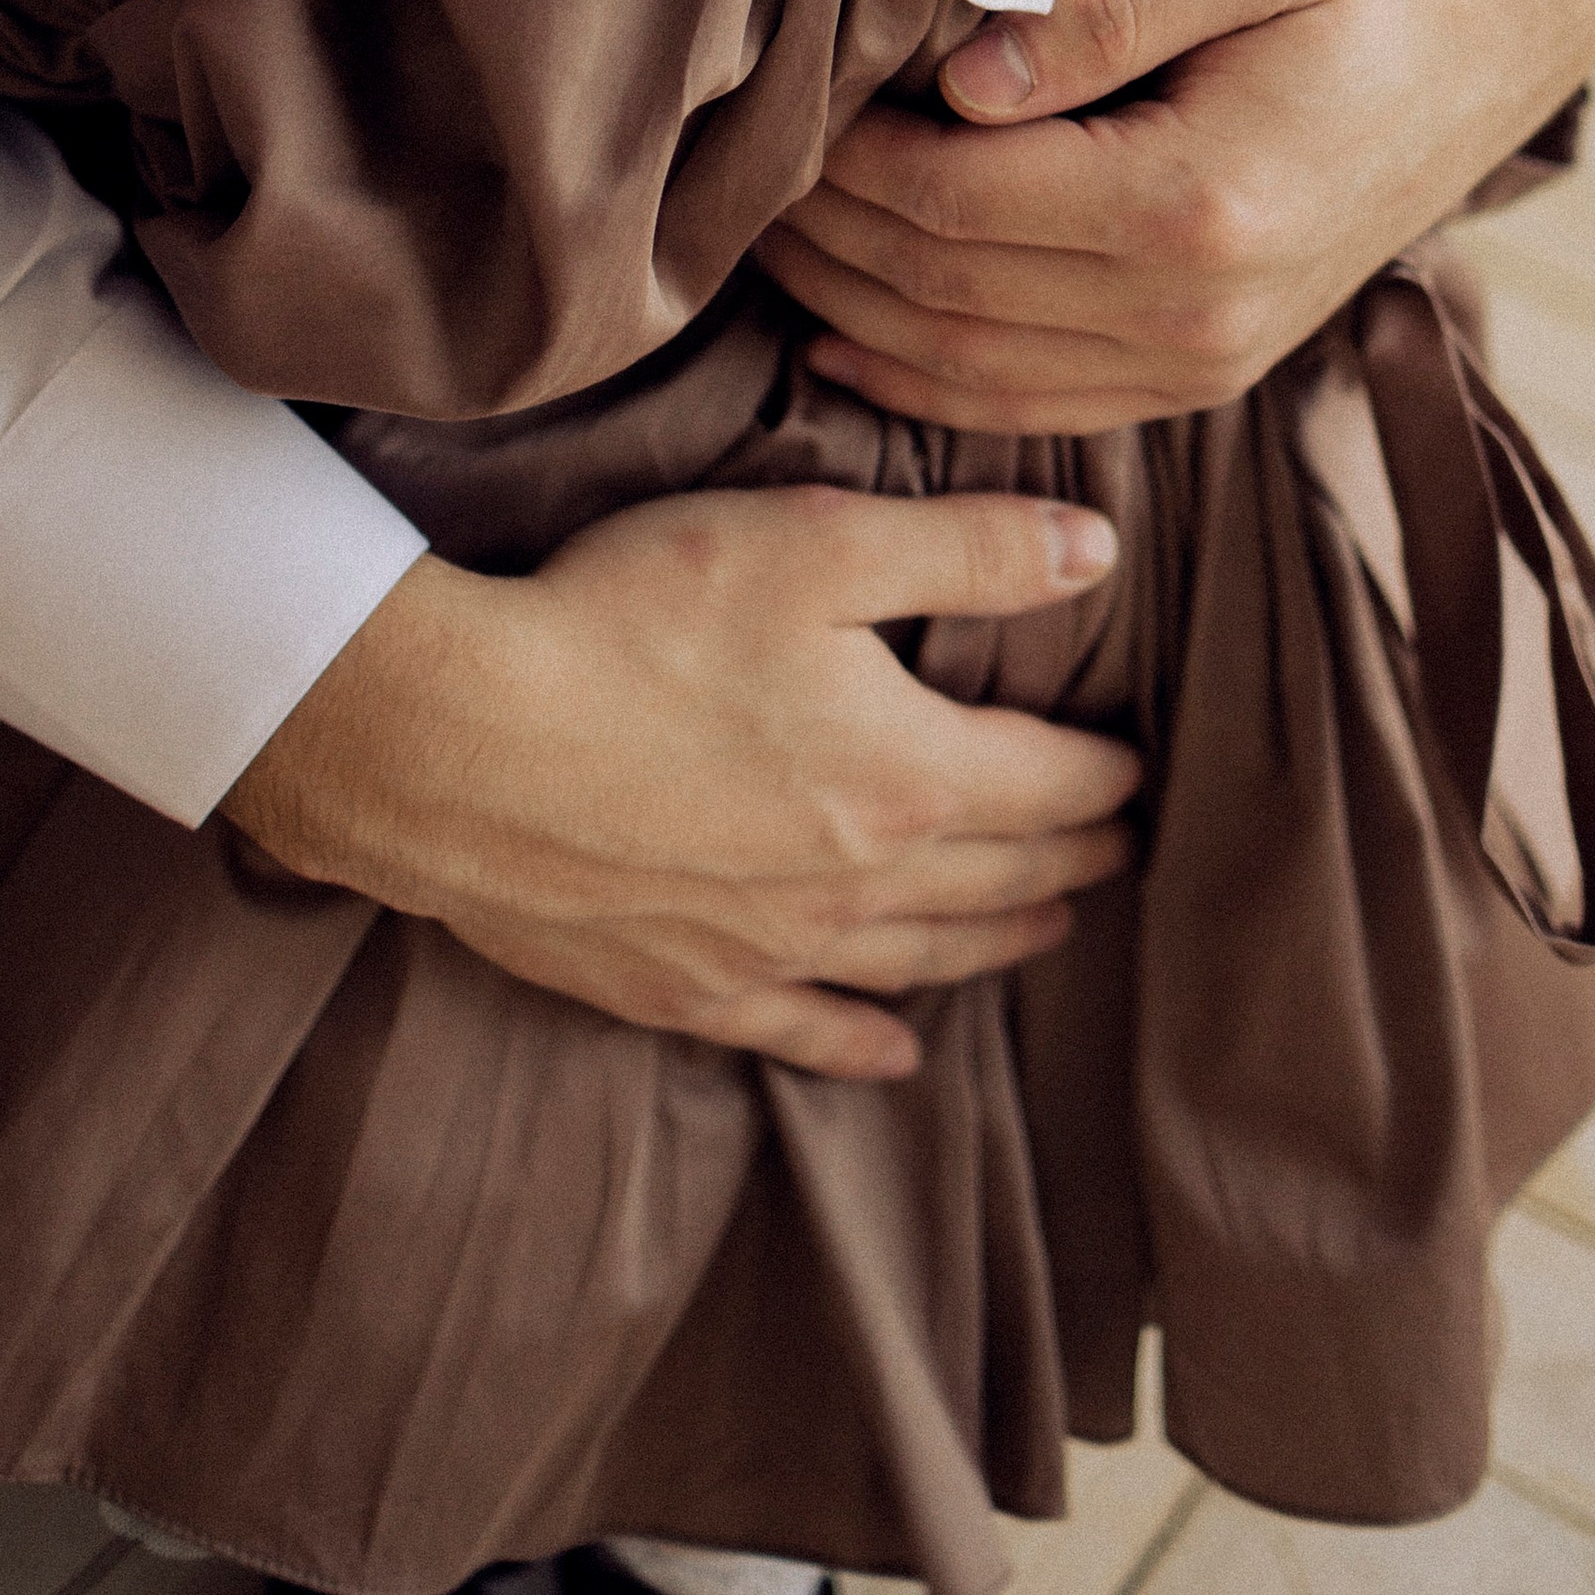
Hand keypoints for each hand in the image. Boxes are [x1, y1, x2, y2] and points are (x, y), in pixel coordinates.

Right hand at [222, 483, 1142, 1080]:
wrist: (457, 742)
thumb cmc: (633, 619)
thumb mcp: (816, 542)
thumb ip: (969, 549)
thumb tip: (1098, 552)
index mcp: (910, 775)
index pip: (1052, 783)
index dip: (1105, 772)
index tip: (1137, 766)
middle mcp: (860, 884)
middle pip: (1001, 878)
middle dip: (1071, 859)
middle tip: (1118, 849)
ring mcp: (771, 950)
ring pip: (921, 958)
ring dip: (995, 942)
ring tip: (1046, 928)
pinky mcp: (683, 988)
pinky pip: (803, 1033)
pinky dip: (863, 1044)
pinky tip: (896, 1052)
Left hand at [762, 0, 1594, 435]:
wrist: (1488, 43)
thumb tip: (958, 78)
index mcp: (1199, 202)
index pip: (952, 202)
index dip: (843, 158)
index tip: (782, 89)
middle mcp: (1196, 313)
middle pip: (941, 292)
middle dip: (822, 231)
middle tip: (733, 162)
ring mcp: (1202, 361)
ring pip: (967, 367)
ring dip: (848, 308)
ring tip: (760, 234)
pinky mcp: (1203, 373)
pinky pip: (1030, 406)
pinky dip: (922, 384)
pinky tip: (842, 341)